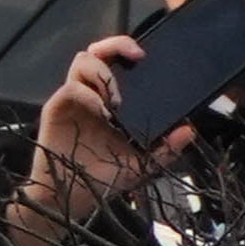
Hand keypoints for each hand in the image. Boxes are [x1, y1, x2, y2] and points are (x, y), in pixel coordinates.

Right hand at [8, 34, 191, 245]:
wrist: (70, 199)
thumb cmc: (102, 180)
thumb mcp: (142, 165)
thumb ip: (166, 148)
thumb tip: (188, 130)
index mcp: (108, 101)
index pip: (114, 62)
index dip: (126, 50)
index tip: (145, 56)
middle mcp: (89, 94)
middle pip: (95, 52)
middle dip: (115, 46)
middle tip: (135, 58)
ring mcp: (72, 100)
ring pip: (80, 62)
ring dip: (102, 71)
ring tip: (115, 96)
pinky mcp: (56, 109)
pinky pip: (70, 89)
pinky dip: (88, 93)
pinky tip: (102, 109)